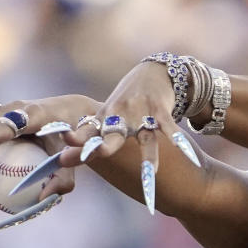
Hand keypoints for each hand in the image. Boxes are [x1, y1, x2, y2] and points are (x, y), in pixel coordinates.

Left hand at [59, 61, 201, 215]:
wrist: (152, 74)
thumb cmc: (124, 104)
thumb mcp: (105, 117)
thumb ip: (88, 140)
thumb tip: (60, 161)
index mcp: (104, 120)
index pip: (86, 133)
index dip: (75, 142)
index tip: (62, 154)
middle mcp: (120, 117)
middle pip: (112, 137)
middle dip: (104, 148)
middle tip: (94, 158)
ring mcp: (141, 113)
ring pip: (146, 139)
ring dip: (149, 155)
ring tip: (151, 173)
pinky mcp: (160, 111)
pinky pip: (171, 130)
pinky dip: (179, 143)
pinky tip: (188, 157)